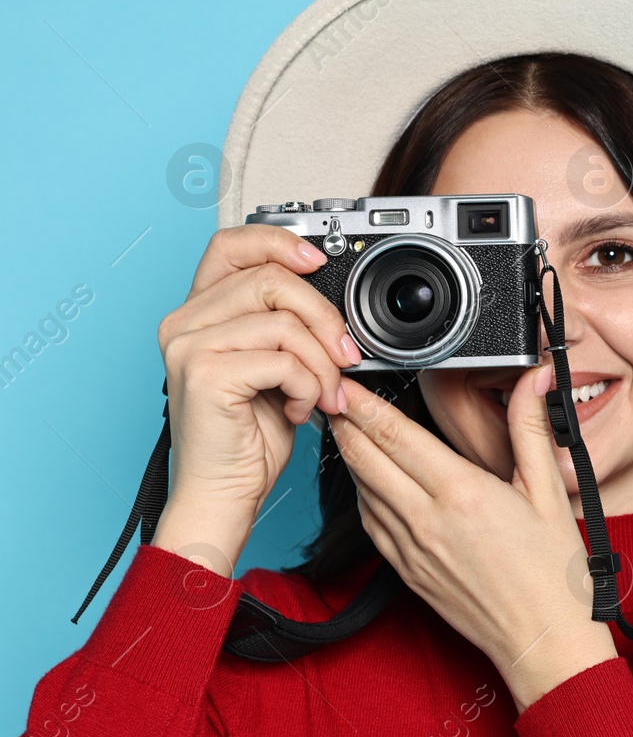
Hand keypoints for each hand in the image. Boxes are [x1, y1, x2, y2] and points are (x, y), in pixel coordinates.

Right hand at [151, 225, 359, 573]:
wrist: (223, 495)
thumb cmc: (248, 439)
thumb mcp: (274, 368)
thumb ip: (285, 326)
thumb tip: (331, 299)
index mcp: (197, 314)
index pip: (231, 245)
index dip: (278, 242)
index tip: (319, 261)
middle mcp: (183, 323)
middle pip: (270, 279)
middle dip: (324, 317)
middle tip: (345, 357)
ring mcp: (188, 347)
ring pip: (284, 322)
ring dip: (321, 363)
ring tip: (322, 395)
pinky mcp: (204, 375)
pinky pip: (283, 359)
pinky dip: (308, 386)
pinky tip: (299, 410)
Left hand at [328, 367, 616, 710]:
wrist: (545, 640)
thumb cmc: (554, 573)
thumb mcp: (549, 490)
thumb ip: (530, 428)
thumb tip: (533, 379)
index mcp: (463, 493)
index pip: (396, 436)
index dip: (364, 405)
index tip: (346, 384)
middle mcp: (428, 520)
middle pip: (365, 460)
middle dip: (345, 424)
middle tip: (333, 398)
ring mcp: (413, 550)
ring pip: (362, 493)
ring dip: (351, 459)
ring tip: (348, 433)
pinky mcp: (408, 574)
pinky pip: (371, 527)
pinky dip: (363, 498)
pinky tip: (370, 485)